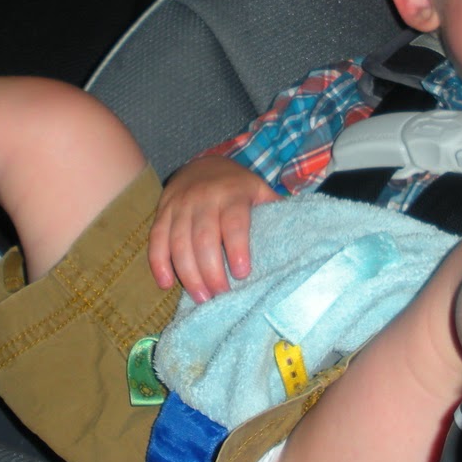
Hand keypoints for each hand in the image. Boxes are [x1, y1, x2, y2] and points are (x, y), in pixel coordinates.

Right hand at [148, 155, 279, 300]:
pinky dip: (158, 263)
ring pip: (178, 242)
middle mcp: (204, 198)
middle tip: (220, 296)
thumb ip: (274, 210)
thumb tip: (304, 234)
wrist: (201, 164)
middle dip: (211, 271)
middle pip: (204, 239)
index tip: (243, 274)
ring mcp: (180, 205)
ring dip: (188, 274)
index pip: (234, 223)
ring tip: (201, 298)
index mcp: (232, 194)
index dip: (237, 249)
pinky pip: (156, 239)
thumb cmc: (236, 186)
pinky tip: (166, 283)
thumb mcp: (259, 190)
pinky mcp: (162, 212)